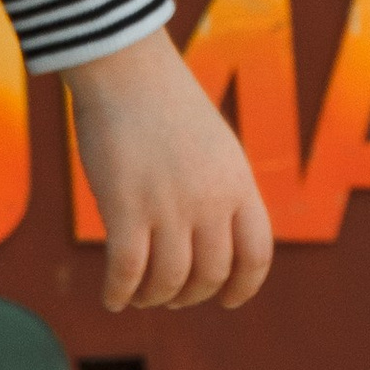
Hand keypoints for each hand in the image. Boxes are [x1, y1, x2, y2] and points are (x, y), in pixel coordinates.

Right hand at [64, 29, 273, 315]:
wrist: (128, 69)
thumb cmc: (167, 105)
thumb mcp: (216, 147)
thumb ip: (223, 190)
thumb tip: (216, 238)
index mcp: (239, 183)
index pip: (257, 254)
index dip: (245, 287)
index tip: (230, 300)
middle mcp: (211, 200)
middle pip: (211, 274)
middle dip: (191, 295)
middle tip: (171, 297)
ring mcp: (170, 206)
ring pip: (168, 281)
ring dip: (153, 297)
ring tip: (140, 296)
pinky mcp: (126, 208)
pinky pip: (126, 272)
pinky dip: (120, 293)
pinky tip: (112, 298)